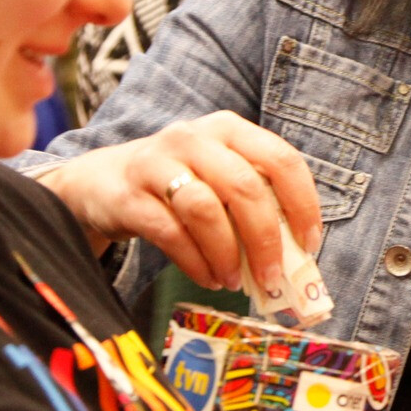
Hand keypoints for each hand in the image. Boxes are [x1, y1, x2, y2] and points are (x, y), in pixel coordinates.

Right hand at [36, 111, 321, 292]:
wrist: (102, 181)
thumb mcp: (219, 180)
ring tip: (235, 281)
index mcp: (229, 129)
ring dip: (227, 254)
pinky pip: (169, 232)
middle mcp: (194, 137)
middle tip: (273, 278)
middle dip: (265, 239)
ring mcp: (157, 162)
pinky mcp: (129, 194)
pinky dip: (196, 262)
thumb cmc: (178, 185)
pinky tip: (208, 278)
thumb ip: (255, 207)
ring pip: (205, 209)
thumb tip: (297, 260)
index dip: (302, 205)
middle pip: (244, 187)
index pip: (281, 159)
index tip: (308, 245)